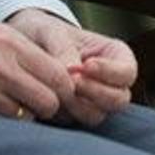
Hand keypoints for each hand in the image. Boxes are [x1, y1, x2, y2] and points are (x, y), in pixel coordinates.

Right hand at [0, 8, 77, 119]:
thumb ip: (21, 53)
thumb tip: (53, 75)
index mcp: (11, 41)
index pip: (59, 74)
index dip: (63, 89)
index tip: (56, 93)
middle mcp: (3, 64)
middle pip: (51, 100)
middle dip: (48, 107)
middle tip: (37, 106)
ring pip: (28, 116)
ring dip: (24, 116)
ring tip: (9, 107)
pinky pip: (1, 123)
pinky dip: (2, 123)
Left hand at [5, 10, 136, 126]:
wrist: (27, 47)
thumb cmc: (47, 34)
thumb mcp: (53, 32)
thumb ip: (64, 49)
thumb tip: (71, 71)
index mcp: (116, 57)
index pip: (127, 72)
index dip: (110, 72)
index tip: (87, 65)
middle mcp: (110, 83)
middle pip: (119, 100)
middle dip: (96, 92)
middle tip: (73, 80)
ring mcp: (94, 102)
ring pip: (98, 115)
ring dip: (78, 105)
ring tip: (59, 88)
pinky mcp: (75, 114)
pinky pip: (74, 122)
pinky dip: (63, 112)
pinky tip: (49, 97)